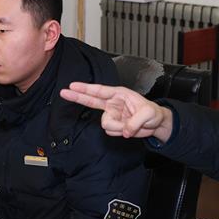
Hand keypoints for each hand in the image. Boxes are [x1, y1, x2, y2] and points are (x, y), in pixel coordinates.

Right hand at [60, 82, 174, 142]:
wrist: (155, 124)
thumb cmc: (153, 113)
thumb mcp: (148, 114)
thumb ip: (135, 121)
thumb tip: (124, 131)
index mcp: (119, 94)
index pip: (99, 90)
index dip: (85, 88)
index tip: (72, 86)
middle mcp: (113, 103)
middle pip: (90, 100)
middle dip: (77, 96)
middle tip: (63, 92)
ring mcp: (112, 114)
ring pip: (105, 124)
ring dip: (118, 127)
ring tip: (131, 125)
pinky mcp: (114, 125)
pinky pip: (111, 131)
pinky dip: (120, 132)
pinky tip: (128, 128)